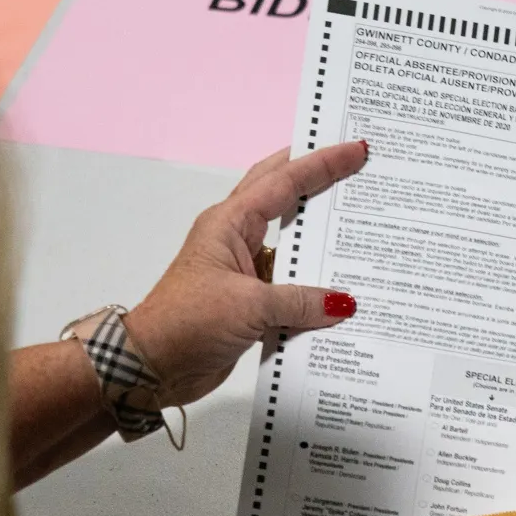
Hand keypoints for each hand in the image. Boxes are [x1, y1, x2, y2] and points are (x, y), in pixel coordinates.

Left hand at [123, 141, 368, 406]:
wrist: (154, 364)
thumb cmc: (187, 322)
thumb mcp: (250, 306)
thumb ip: (301, 302)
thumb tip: (343, 304)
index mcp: (230, 224)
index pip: (283, 182)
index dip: (321, 164)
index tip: (355, 150)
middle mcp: (237, 240)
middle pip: (284, 198)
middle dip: (318, 180)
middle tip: (356, 167)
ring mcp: (245, 271)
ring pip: (291, 247)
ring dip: (322, 241)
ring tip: (361, 227)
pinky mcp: (250, 303)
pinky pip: (292, 287)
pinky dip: (316, 288)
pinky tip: (344, 290)